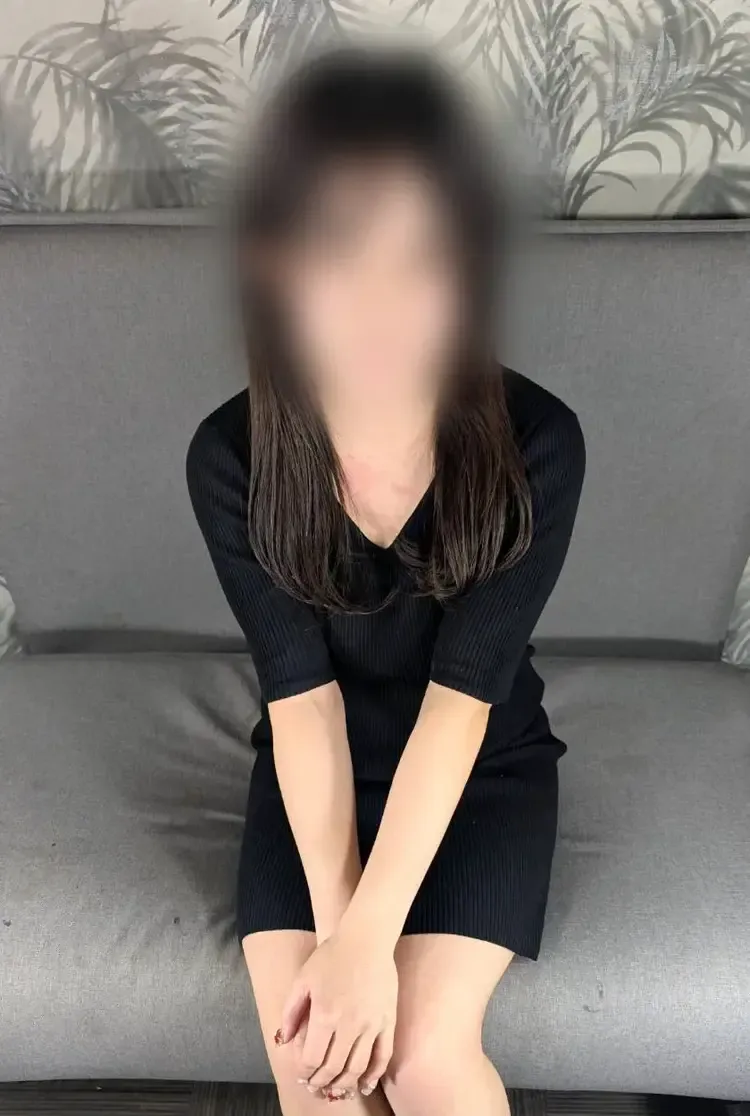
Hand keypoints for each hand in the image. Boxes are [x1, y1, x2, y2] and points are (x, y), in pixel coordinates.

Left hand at [275, 929, 396, 1100]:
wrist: (367, 938)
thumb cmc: (332, 955)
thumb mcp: (303, 979)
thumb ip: (291, 1012)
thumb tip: (283, 1041)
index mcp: (324, 1014)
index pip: (312, 1058)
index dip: (305, 1072)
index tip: (302, 1075)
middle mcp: (348, 1024)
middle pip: (333, 1068)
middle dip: (321, 1083)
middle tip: (315, 1087)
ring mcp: (371, 1024)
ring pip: (357, 1068)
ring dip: (344, 1085)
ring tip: (335, 1090)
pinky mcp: (388, 1022)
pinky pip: (382, 1056)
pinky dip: (373, 1076)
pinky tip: (364, 1085)